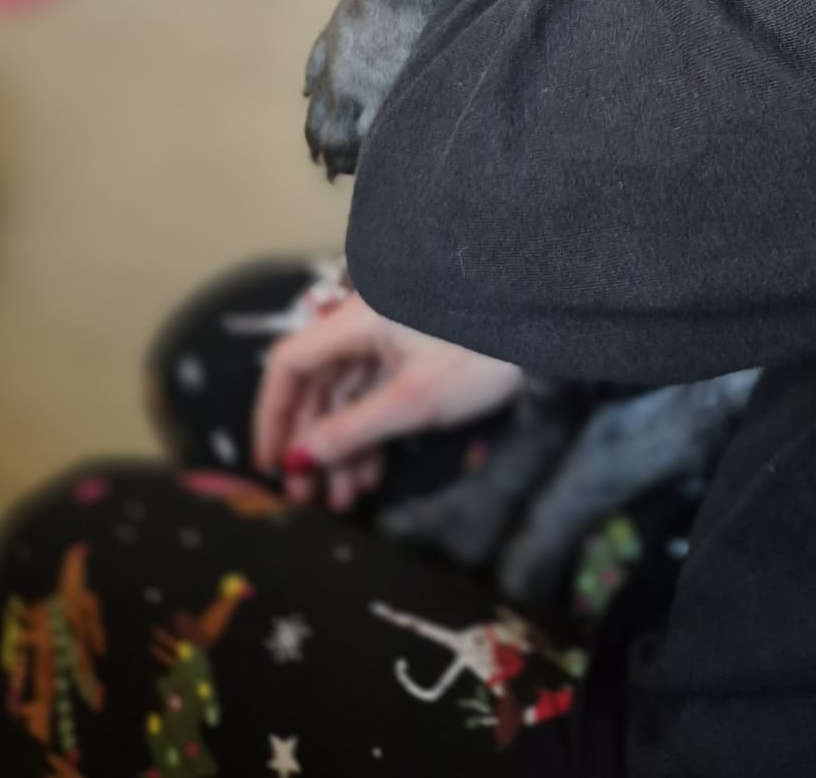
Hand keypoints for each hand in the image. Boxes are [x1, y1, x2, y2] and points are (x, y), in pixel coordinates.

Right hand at [251, 292, 522, 511]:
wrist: (544, 331)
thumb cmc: (481, 356)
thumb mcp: (411, 403)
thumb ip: (350, 432)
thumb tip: (299, 460)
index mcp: (357, 317)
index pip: (290, 362)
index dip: (273, 414)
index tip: (271, 464)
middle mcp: (366, 320)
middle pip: (318, 382)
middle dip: (312, 442)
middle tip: (308, 498)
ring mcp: (390, 335)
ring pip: (347, 393)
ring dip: (342, 445)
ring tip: (345, 498)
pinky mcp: (414, 351)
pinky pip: (375, 391)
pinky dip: (370, 430)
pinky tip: (371, 473)